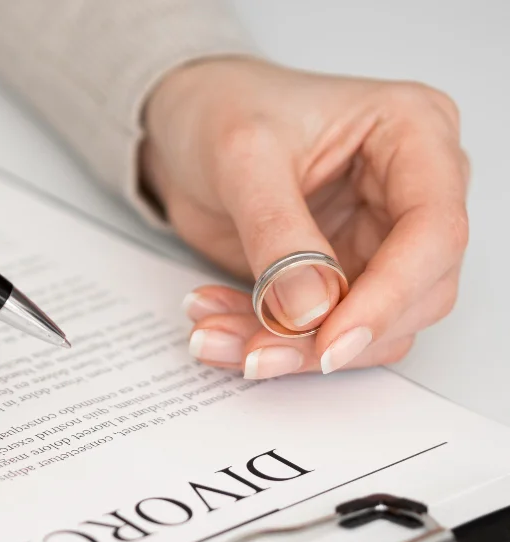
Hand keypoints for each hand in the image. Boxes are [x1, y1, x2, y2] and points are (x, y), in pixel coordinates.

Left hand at [140, 58, 468, 378]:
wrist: (185, 125)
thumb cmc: (223, 109)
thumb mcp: (243, 158)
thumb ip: (278, 233)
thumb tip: (311, 311)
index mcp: (413, 135)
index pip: (435, 231)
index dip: (388, 298)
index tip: (329, 341)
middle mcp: (410, 193)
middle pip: (413, 296)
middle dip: (330, 337)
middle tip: (256, 353)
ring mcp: (377, 241)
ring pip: (365, 329)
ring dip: (289, 349)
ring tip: (213, 336)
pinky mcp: (338, 277)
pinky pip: (318, 332)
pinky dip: (264, 340)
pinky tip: (215, 323)